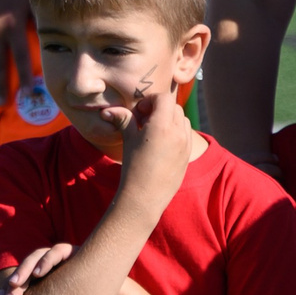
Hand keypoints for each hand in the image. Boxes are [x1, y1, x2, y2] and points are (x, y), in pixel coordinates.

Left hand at [0, 241, 74, 294]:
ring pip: (37, 256)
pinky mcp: (74, 251)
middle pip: (27, 268)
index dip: (10, 287)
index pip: (24, 277)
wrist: (122, 280)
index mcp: (48, 273)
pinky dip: (46, 261)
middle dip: (14, 283)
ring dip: (24, 269)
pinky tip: (38, 273)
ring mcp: (62, 254)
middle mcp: (51, 261)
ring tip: (14, 284)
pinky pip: (57, 252)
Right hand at [114, 74, 196, 208]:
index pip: (163, 98)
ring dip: (169, 119)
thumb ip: (123, 120)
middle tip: (145, 121)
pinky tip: (161, 143)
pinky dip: (176, 131)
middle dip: (160, 108)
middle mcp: (178, 133)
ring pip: (182, 119)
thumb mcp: (128, 140)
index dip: (150, 100)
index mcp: (162, 126)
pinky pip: (186, 134)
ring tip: (153, 132)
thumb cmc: (133, 167)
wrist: (145, 196)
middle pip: (174, 107)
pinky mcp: (187, 155)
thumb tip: (107, 110)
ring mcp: (186, 144)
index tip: (139, 112)